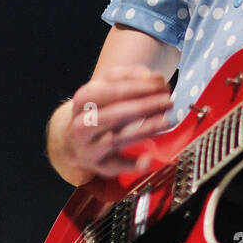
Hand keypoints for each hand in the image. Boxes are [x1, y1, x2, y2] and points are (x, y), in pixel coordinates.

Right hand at [58, 65, 173, 177]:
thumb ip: (129, 76)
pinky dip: (132, 164)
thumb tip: (153, 77)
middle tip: (167, 101)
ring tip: (165, 121)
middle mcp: (82, 124)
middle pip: (114, 114)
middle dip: (144, 106)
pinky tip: (148, 159)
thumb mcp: (106, 86)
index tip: (162, 84)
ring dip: (144, 130)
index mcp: (83, 100)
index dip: (138, 87)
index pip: (111, 91)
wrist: (74, 141)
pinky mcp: (99, 165)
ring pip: (117, 139)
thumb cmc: (97, 109)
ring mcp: (89, 147)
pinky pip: (116, 166)